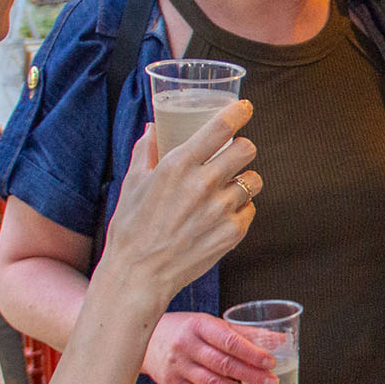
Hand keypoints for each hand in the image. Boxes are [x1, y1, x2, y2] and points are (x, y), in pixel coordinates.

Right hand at [100, 100, 258, 305]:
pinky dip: (241, 210)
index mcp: (178, 165)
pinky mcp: (232, 233)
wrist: (138, 275)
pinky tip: (224, 215)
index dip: (239, 112)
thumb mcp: (132, 183)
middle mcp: (204, 184)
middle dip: (243, 148)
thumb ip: (145, 151)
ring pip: (253, 181)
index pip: (221, 127)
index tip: (245, 108)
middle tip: (235, 154)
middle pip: (247, 149)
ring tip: (228, 189)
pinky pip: (250, 210)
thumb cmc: (131, 228)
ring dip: (244, 181)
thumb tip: (154, 128)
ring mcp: (221, 210)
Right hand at [141, 311, 277, 383]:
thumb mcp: (212, 324)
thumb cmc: (186, 329)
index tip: (270, 361)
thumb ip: (245, 333)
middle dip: (251, 375)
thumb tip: (280, 339)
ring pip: (212, 383)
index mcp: (198, 325)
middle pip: (223, 364)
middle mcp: (186, 346)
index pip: (229, 341)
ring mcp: (178, 366)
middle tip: (271, 381)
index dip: (251, 353)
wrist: (147, 340)